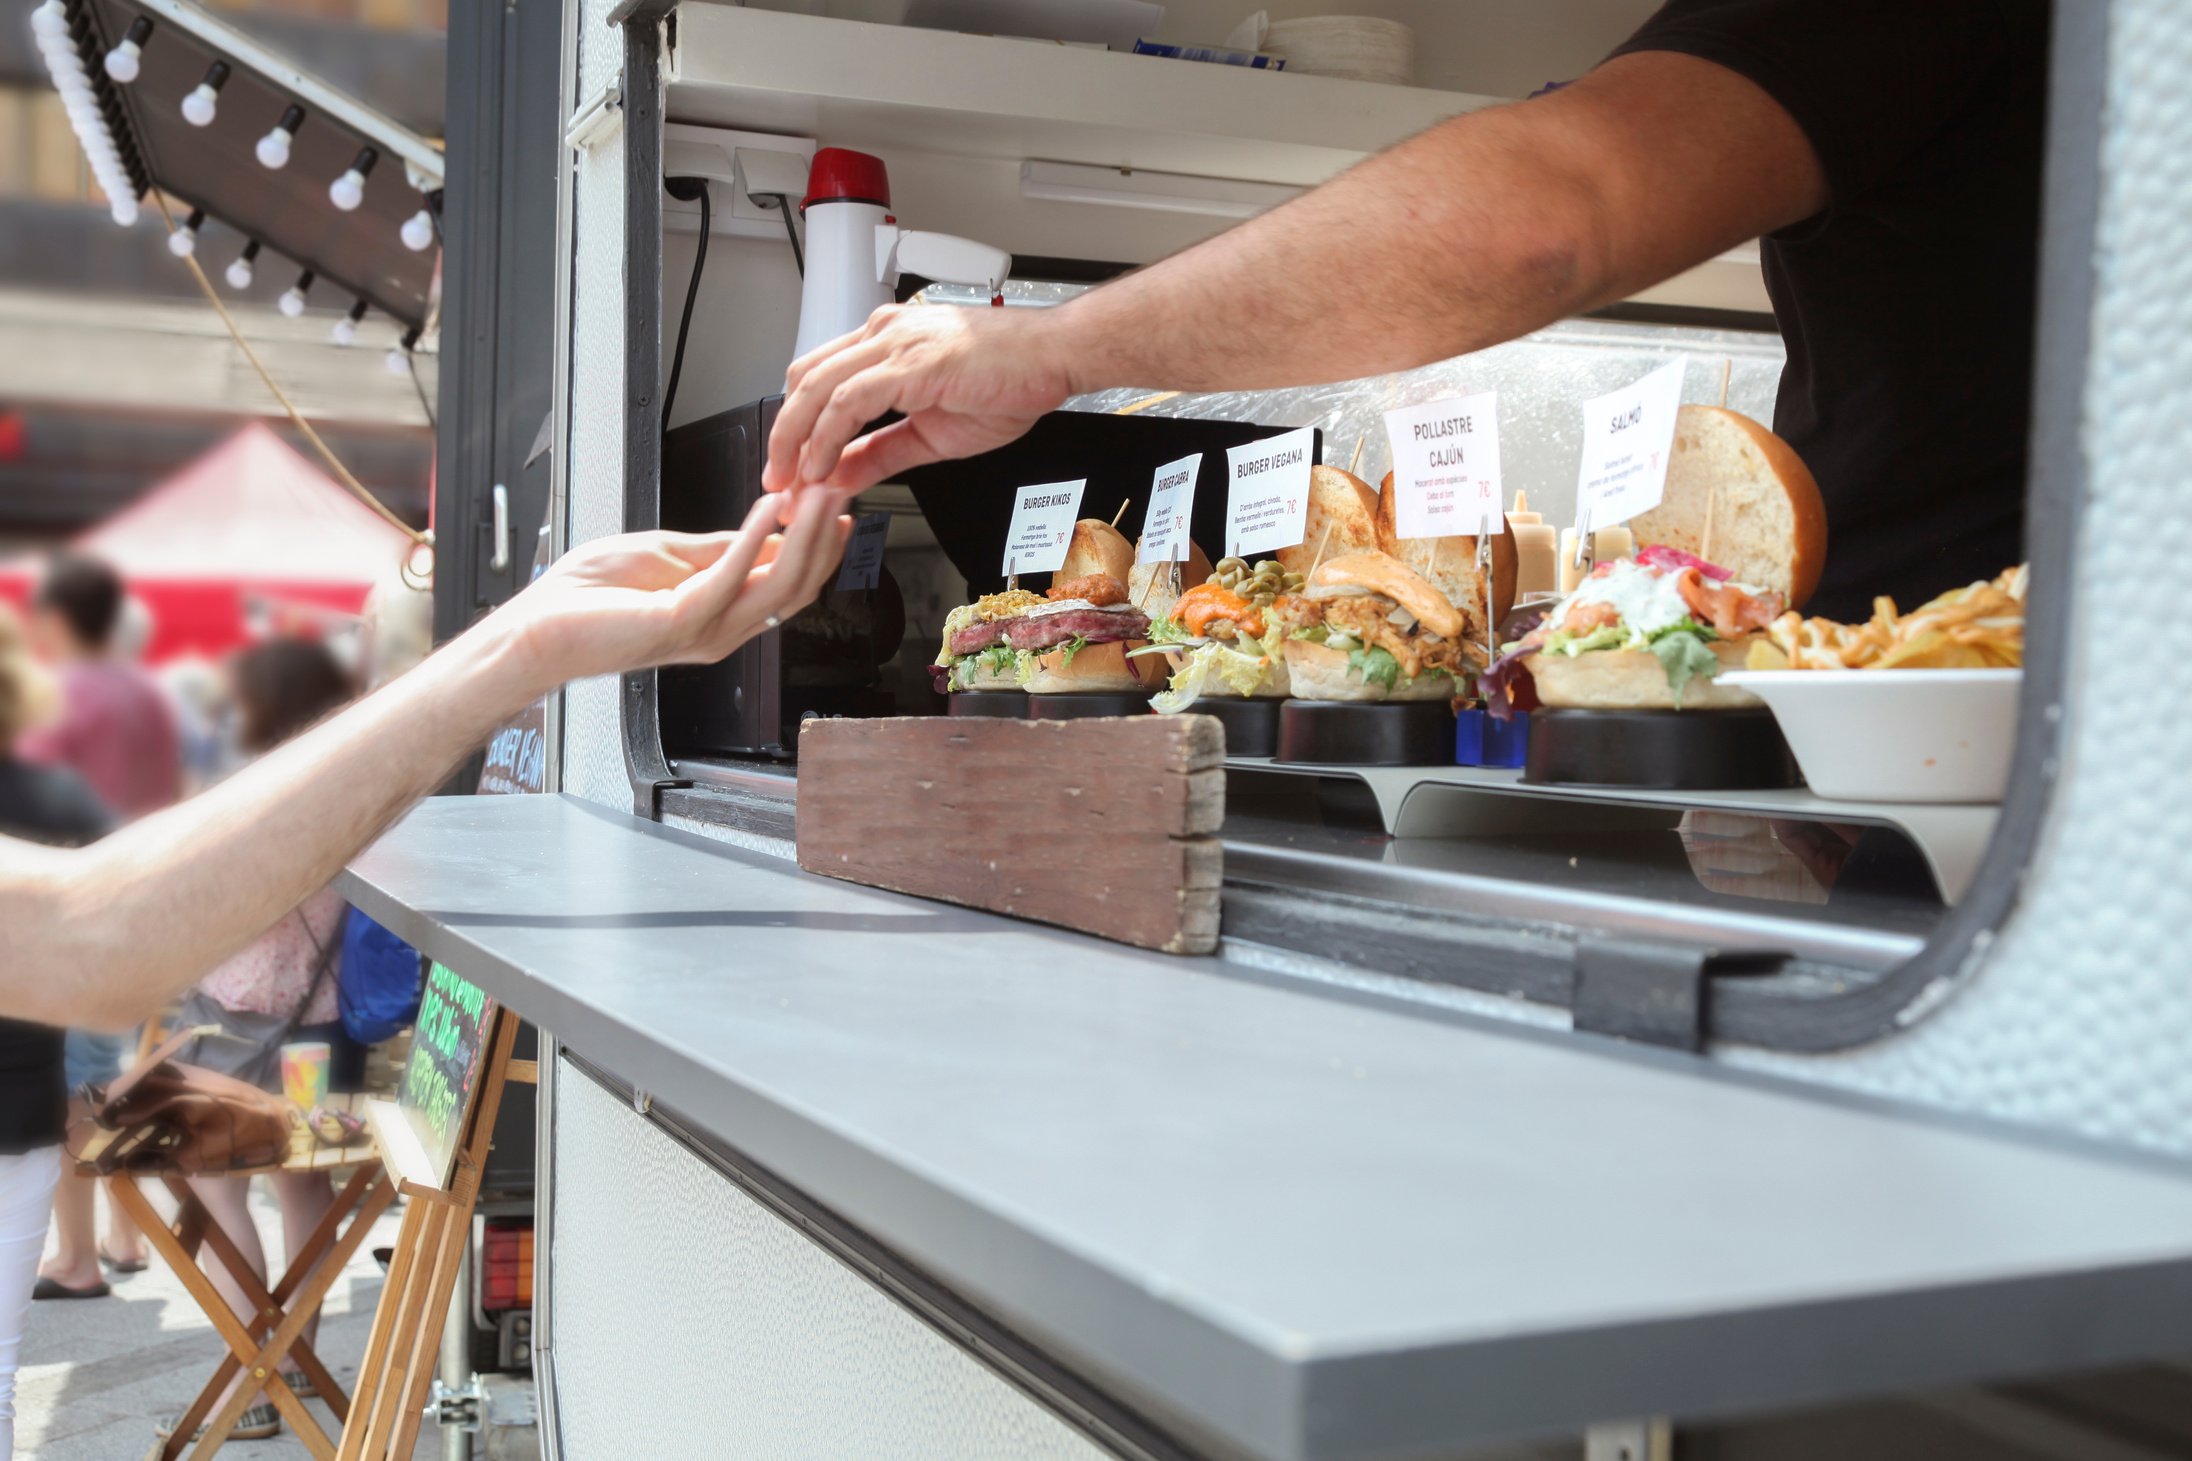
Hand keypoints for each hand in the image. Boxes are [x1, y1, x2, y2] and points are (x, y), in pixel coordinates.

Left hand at [496, 491, 851, 688]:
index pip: (790, 582)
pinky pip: (734, 574)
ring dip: (803, 533)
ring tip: (817, 493)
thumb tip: (767, 529)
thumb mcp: (668, 555)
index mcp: (722, 615)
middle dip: (822, 535)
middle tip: (838, 489)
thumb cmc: (589, 598)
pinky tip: (771, 507)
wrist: (540, 628)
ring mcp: (707, 630)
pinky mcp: (683, 621)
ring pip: (779, 584)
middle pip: (798, 586)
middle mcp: (723, 630)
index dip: (818, 542)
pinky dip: (756, 537)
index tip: (833, 500)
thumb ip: (718, 548)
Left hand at [764, 303, 1077, 495]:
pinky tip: (823, 467)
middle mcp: (882, 334)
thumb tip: (839, 476)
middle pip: (804, 379)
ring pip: (817, 388)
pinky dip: (827, 437)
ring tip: (791, 482)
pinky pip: (848, 402)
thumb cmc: (1011, 380)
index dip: (794, 425)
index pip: (817, 378)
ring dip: (795, 441)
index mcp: (886, 343)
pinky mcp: (910, 362)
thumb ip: (880, 454)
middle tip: (776, 483)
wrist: (1057, 357)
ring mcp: (894, 343)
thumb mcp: (931, 433)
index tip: (789, 469)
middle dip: (782, 435)